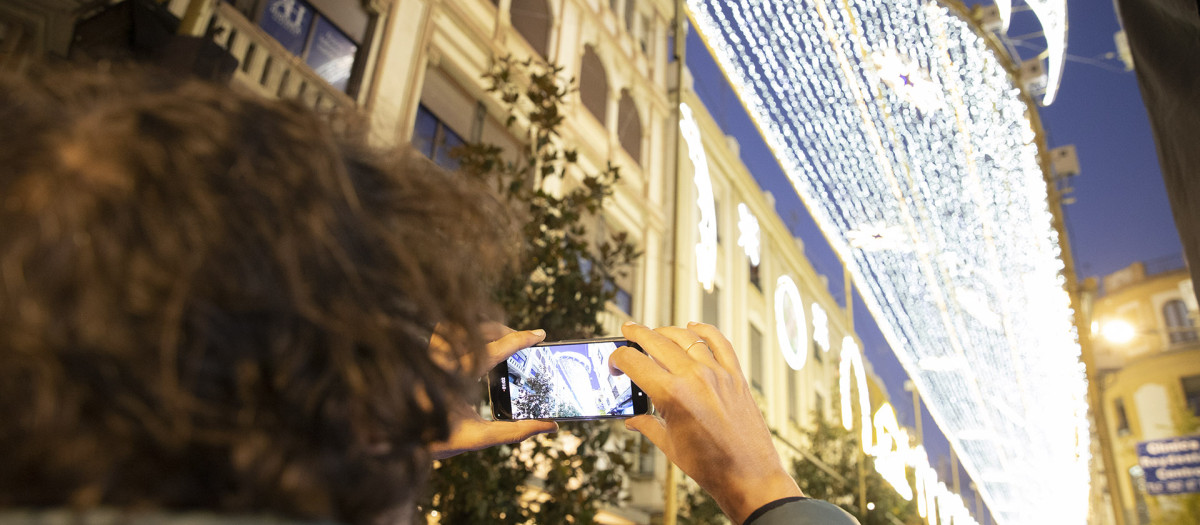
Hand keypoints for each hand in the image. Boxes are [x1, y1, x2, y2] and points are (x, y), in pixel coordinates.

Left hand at [427, 324, 557, 459]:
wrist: (399, 438)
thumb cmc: (437, 438)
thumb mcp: (479, 438)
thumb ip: (515, 432)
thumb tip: (550, 425)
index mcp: (457, 378)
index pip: (495, 350)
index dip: (520, 340)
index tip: (539, 335)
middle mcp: (441, 360)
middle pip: (480, 329)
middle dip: (505, 329)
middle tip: (522, 339)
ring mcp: (430, 354)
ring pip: (459, 322)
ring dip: (482, 325)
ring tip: (499, 337)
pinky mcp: (424, 353)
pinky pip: (444, 330)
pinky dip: (463, 329)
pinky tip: (474, 343)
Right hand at [611, 322, 801, 523]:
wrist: (749, 475)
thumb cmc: (712, 466)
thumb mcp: (669, 446)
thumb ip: (648, 425)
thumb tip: (633, 419)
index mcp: (672, 395)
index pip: (634, 362)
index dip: (618, 358)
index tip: (615, 362)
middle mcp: (695, 377)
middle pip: (657, 341)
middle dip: (637, 334)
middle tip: (628, 331)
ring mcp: (717, 373)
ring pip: (686, 337)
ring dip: (666, 331)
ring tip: (655, 333)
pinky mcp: (735, 376)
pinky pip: (720, 342)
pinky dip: (705, 330)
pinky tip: (694, 328)